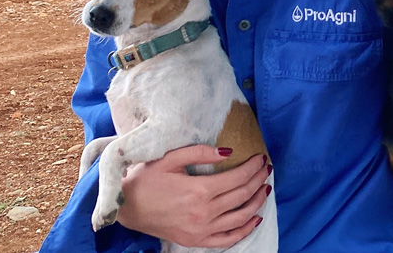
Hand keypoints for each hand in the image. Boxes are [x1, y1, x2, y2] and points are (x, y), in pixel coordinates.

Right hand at [115, 145, 270, 247]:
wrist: (125, 208)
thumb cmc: (145, 179)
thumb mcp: (170, 158)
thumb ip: (200, 152)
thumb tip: (227, 151)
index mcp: (199, 190)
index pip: (238, 177)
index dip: (253, 167)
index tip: (261, 158)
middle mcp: (204, 212)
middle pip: (243, 195)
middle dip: (259, 180)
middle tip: (267, 169)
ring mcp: (201, 230)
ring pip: (241, 217)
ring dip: (257, 202)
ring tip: (265, 188)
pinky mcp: (196, 241)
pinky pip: (227, 239)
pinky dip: (245, 229)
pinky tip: (255, 218)